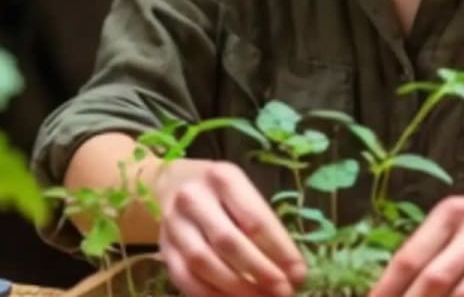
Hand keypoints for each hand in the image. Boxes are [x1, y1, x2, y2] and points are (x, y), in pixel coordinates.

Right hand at [155, 159, 306, 296]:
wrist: (174, 183)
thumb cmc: (222, 191)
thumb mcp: (244, 193)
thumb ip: (265, 226)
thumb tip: (293, 270)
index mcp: (223, 178)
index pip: (255, 220)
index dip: (280, 251)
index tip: (299, 273)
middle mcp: (194, 199)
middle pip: (229, 242)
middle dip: (261, 272)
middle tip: (284, 291)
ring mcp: (174, 225)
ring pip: (205, 263)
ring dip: (238, 288)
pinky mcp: (164, 249)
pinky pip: (185, 279)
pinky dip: (211, 296)